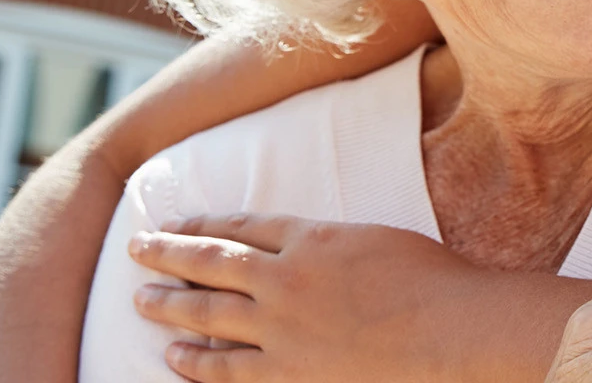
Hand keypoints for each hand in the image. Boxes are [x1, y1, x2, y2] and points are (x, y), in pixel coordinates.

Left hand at [128, 214, 479, 381]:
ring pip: (207, 314)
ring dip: (169, 305)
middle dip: (168, 254)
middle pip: (211, 263)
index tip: (177, 223)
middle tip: (137, 249)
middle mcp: (286, 280)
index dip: (204, 224)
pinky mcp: (288, 374)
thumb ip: (335, 244)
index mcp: (312, 238)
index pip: (242, 227)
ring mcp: (282, 330)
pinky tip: (174, 359)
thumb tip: (308, 249)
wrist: (453, 333)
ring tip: (141, 300)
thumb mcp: (378, 240)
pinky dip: (196, 364)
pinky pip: (227, 370)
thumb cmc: (434, 283)